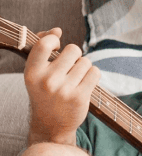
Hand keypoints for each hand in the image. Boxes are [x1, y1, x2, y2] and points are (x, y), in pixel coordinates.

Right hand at [24, 28, 100, 144]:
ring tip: (75, 79)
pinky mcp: (80, 97)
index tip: (56, 48)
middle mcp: (47, 81)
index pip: (45, 44)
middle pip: (73, 50)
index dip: (54, 40)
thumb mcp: (36, 71)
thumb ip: (42, 47)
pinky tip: (85, 83)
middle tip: (68, 69)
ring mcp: (64, 90)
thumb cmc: (44, 91)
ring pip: (86, 62)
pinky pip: (95, 73)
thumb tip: (57, 30)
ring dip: (84, 68)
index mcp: (32, 72)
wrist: (51, 125)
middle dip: (74, 56)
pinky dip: (92, 75)